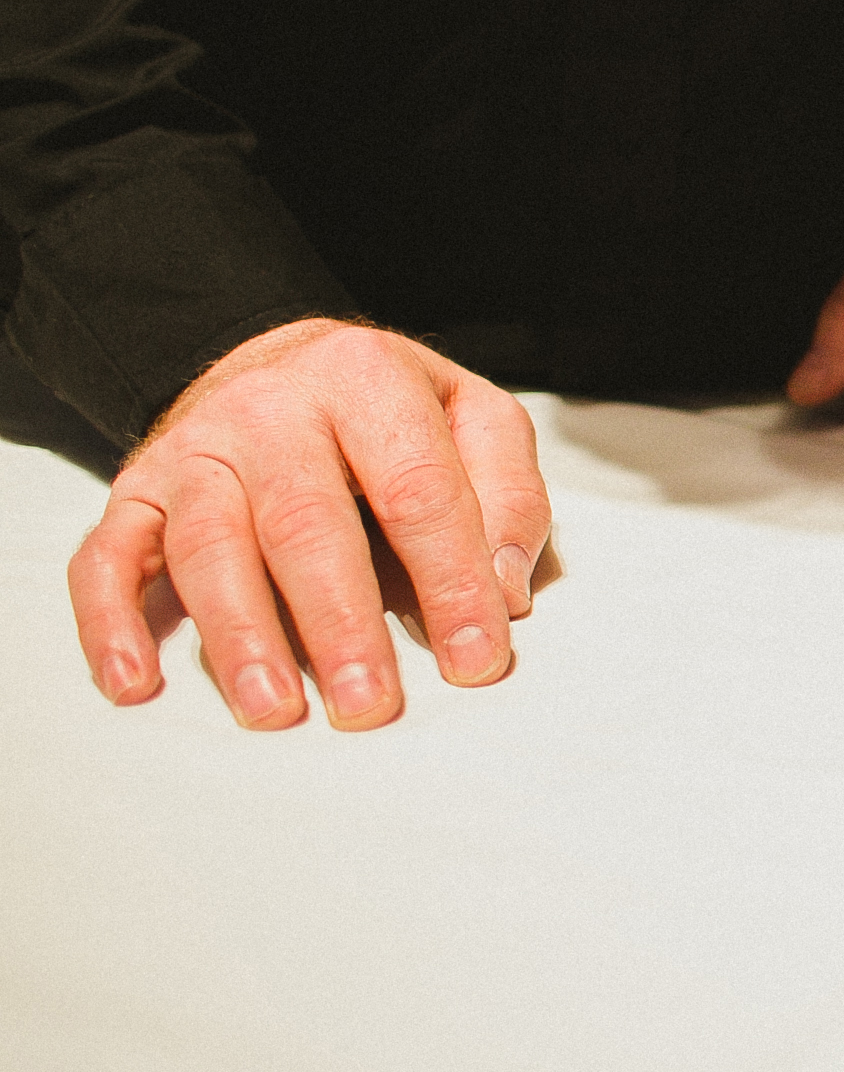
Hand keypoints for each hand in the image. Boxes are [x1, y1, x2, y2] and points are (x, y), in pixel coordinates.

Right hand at [67, 320, 553, 730]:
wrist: (283, 361)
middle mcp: (270, 408)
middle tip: (368, 704)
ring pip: (207, 545)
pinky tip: (136, 683)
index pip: (418, 490)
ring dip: (238, 636)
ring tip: (274, 710)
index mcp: (366, 379)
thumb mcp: (475, 416)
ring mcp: (194, 449)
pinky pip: (107, 557)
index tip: (475, 658)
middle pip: (304, 523)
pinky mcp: (138, 489)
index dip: (452, 579)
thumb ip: (507, 496)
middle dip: (338, 622)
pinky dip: (111, 623)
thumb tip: (506, 591)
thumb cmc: (390, 410)